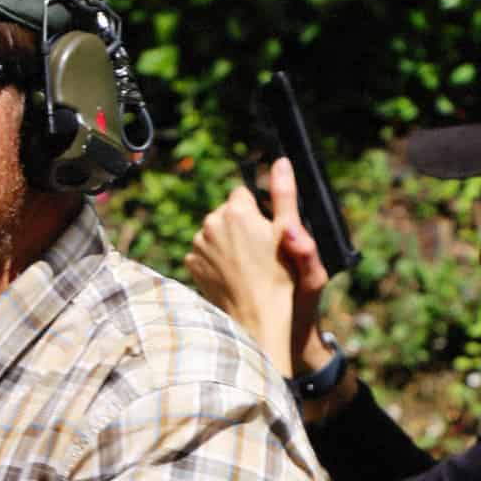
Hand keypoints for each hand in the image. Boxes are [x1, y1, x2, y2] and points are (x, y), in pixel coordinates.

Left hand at [185, 158, 327, 372]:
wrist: (258, 318)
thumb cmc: (282, 276)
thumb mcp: (290, 232)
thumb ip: (284, 194)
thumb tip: (281, 162)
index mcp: (236, 211)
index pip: (243, 193)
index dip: (258, 210)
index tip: (267, 229)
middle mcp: (210, 223)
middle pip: (226, 213)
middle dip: (241, 224)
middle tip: (260, 250)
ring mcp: (197, 245)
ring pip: (214, 232)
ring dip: (227, 241)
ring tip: (247, 264)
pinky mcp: (191, 263)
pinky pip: (204, 252)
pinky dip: (215, 258)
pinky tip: (232, 274)